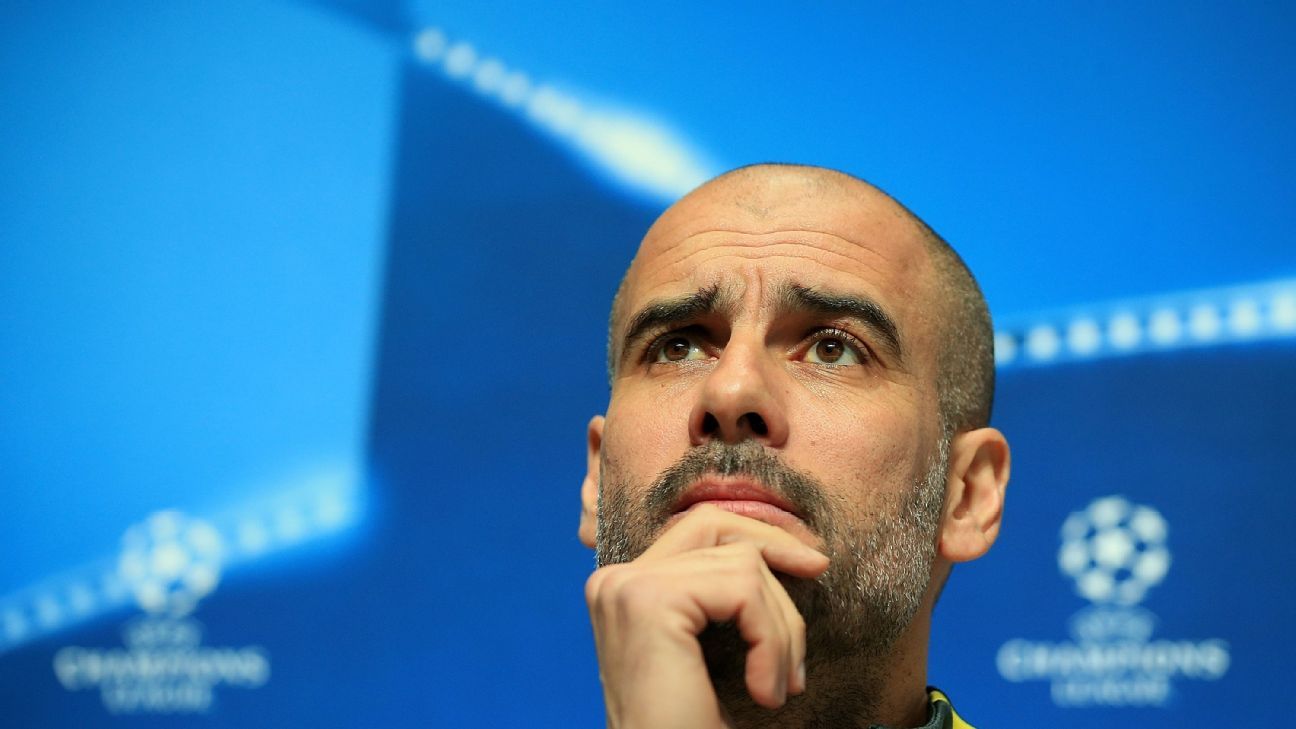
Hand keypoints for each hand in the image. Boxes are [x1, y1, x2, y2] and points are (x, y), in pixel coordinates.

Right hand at [585, 505, 829, 727]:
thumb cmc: (692, 727)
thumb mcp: (713, 651)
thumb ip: (725, 598)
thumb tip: (798, 553)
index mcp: (623, 591)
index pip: (698, 530)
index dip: (759, 537)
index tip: (812, 568)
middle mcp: (614, 582)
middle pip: (715, 527)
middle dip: (776, 553)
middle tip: (818, 584)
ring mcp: (626, 588)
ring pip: (743, 563)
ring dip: (780, 629)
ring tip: (777, 688)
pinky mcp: (650, 601)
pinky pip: (744, 590)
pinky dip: (772, 642)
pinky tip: (765, 694)